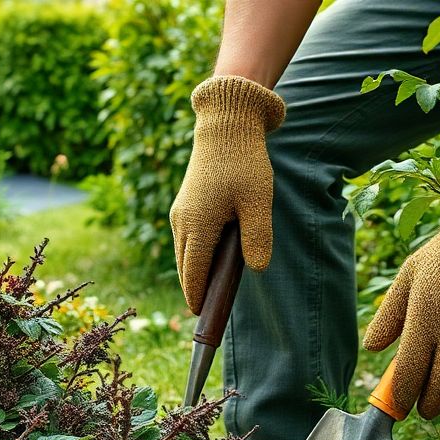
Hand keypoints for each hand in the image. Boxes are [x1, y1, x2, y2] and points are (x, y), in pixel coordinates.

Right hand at [170, 75, 285, 313]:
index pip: (193, 273)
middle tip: (208, 308)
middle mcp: (182, 221)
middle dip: (194, 288)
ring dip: (194, 271)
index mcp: (198, 225)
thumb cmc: (244, 162)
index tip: (201, 315)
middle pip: (184, 267)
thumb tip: (256, 269)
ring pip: (183, 252)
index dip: (197, 296)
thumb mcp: (258, 201)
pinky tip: (212, 257)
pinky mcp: (185, 204)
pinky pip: (186, 238)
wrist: (226, 124)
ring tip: (211, 287)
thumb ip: (258, 237)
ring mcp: (181, 212)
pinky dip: (195, 253)